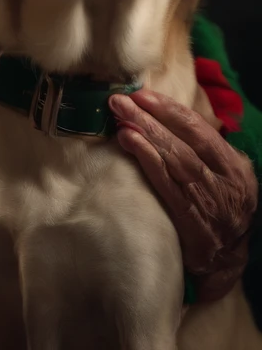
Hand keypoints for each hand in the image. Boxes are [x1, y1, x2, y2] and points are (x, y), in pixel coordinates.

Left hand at [109, 88, 257, 301]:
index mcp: (234, 166)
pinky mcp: (192, 223)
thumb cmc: (217, 207)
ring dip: (145, 136)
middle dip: (150, 117)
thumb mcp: (223, 175)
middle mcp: (225, 182)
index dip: (169, 109)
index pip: (200, 129)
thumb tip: (165, 113)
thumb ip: (202, 147)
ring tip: (121, 120)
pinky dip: (148, 161)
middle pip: (185, 141)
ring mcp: (210, 203)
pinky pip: (168, 186)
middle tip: (120, 102)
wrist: (225, 260)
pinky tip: (131, 145)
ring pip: (176, 161)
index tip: (141, 95)